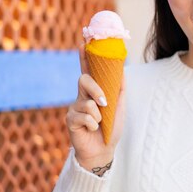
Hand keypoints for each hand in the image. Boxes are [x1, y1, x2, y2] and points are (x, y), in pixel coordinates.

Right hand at [65, 44, 124, 170]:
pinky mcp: (70, 120)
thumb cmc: (111, 128)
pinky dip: (94, 125)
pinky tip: (93, 130)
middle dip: (96, 90)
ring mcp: (74, 107)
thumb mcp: (119, 106)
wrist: (104, 149)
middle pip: (84, 80)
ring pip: (87, 102)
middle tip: (104, 102)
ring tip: (100, 124)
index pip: (88, 70)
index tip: (84, 41)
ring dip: (99, 115)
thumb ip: (119, 89)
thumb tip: (122, 70)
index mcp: (93, 91)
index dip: (85, 56)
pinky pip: (85, 117)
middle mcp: (81, 96)